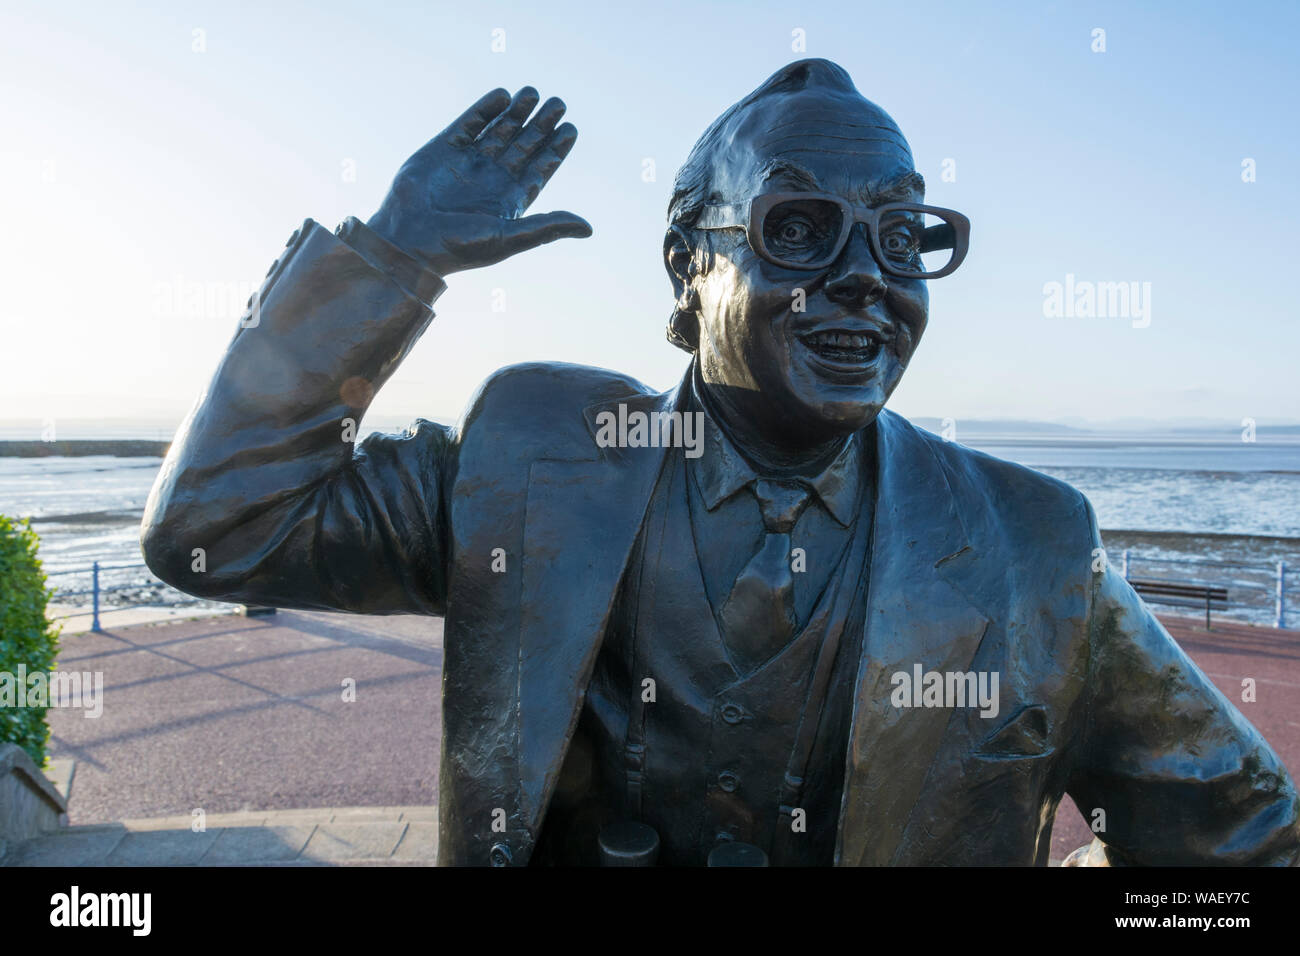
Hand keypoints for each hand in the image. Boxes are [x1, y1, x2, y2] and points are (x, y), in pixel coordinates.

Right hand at [367, 87, 590, 274]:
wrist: (408, 241)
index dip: (555, 149)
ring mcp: (468, 162)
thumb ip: (548, 227)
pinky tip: (503, 96)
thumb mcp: (509, 238)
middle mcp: (491, 179)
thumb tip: (588, 228)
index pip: (539, 168)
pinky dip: (485, 110)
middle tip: (559, 103)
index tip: (570, 129)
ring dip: (517, 112)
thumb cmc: (459, 247)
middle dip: (541, 124)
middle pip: (524, 145)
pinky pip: (470, 124)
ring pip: (499, 131)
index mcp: (509, 200)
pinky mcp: (444, 149)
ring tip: (534, 93)